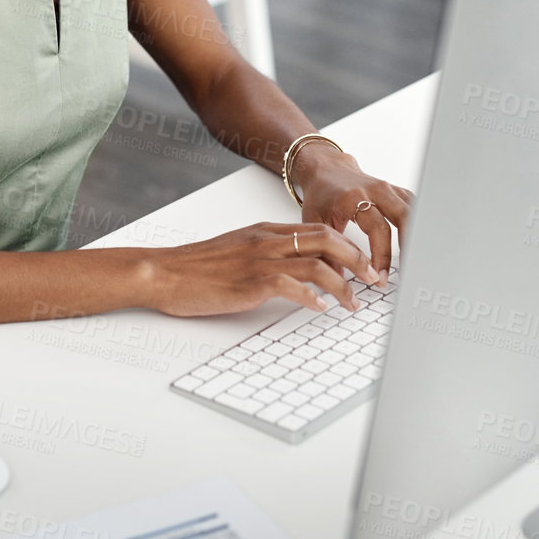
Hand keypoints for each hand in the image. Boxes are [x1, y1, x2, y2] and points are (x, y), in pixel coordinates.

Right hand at [142, 222, 384, 318]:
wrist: (165, 273)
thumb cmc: (197, 267)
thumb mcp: (237, 251)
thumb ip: (266, 254)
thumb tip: (297, 272)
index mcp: (265, 231)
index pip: (317, 229)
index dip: (346, 246)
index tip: (362, 265)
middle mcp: (266, 240)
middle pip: (325, 239)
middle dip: (356, 259)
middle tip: (372, 279)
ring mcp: (259, 260)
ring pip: (315, 264)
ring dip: (342, 285)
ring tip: (353, 303)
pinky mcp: (250, 281)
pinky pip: (291, 286)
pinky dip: (311, 297)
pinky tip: (319, 308)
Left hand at [290, 145, 410, 279]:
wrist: (327, 169)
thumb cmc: (321, 195)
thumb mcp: (315, 221)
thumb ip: (326, 250)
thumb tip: (339, 280)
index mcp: (354, 197)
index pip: (377, 228)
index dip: (382, 255)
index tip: (380, 276)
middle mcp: (375, 190)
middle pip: (404, 216)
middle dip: (409, 246)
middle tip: (407, 271)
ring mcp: (388, 188)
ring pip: (413, 210)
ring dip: (418, 236)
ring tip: (416, 262)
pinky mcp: (396, 191)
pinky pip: (414, 206)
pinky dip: (419, 224)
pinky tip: (419, 242)